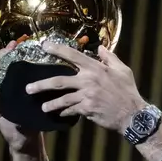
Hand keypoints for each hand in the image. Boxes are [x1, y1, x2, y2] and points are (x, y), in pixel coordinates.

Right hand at [0, 41, 42, 154]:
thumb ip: (45, 86)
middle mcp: (1, 89)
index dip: (9, 53)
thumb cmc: (35, 117)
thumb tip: (63, 69)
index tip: (16, 43)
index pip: (6, 64)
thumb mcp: (40, 99)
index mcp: (11, 84)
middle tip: (7, 49)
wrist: (28, 138)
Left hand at [25, 43, 146, 133]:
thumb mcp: (123, 70)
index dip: (57, 50)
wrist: (133, 115)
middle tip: (28, 88)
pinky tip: (59, 114)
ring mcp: (87, 96)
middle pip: (59, 81)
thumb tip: (100, 48)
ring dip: (50, 103)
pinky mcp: (87, 110)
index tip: (43, 45)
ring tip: (42, 107)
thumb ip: (110, 58)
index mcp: (96, 68)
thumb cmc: (128, 91)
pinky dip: (64, 112)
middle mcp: (88, 80)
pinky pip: (71, 110)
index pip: (73, 56)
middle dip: (41, 85)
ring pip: (62, 99)